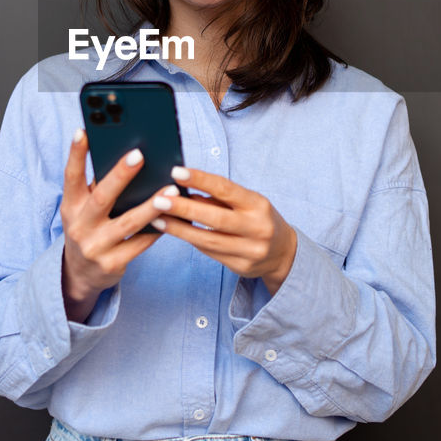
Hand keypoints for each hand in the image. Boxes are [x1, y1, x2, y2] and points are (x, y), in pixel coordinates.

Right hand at [60, 129, 169, 321]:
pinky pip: (139, 244)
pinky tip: (173, 216)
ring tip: (170, 190)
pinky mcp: (112, 264)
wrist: (80, 274)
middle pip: (101, 197)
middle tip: (139, 154)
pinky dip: (156, 229)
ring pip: (127, 223)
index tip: (83, 130)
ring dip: (150, 205)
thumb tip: (126, 157)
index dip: (76, 154)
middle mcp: (79, 226)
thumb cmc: (89, 228)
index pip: (71, 177)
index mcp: (70, 206)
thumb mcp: (83, 209)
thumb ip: (98, 187)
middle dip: (120, 175)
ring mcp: (95, 247)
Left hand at [150, 166, 297, 294]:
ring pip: (208, 241)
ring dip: (180, 230)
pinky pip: (210, 253)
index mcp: (258, 205)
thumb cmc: (258, 219)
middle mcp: (257, 228)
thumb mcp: (246, 202)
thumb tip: (184, 188)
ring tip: (157, 219)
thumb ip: (218, 197)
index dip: (201, 180)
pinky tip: (175, 232)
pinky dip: (191, 241)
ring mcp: (250, 251)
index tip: (176, 172)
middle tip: (159, 200)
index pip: (226, 189)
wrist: (283, 253)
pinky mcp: (241, 267)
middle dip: (184, 209)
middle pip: (215, 218)